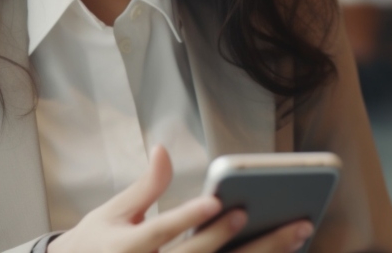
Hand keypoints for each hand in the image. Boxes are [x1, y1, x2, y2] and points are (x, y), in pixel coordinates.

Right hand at [47, 145, 314, 252]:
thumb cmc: (96, 245)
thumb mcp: (111, 214)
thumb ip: (145, 186)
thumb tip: (164, 149)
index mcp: (126, 249)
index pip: (162, 231)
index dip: (188, 217)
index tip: (216, 201)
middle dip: (236, 238)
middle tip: (275, 217)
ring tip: (296, 234)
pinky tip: (282, 252)